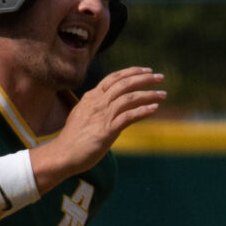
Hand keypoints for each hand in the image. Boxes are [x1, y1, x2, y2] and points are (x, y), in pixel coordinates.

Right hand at [30, 66, 165, 192]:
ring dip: (148, 94)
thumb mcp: (82, 115)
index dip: (131, 72)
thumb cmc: (73, 138)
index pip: (114, 78)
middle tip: (160, 77)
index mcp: (92, 97)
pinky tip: (154, 109)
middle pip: (124, 84)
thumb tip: (108, 104)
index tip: (146, 70)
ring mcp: (102, 116)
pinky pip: (128, 117)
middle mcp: (98, 103)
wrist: (63, 154)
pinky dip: (142, 111)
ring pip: (129, 98)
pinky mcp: (107, 131)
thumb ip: (95, 107)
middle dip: (144, 78)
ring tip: (163, 94)